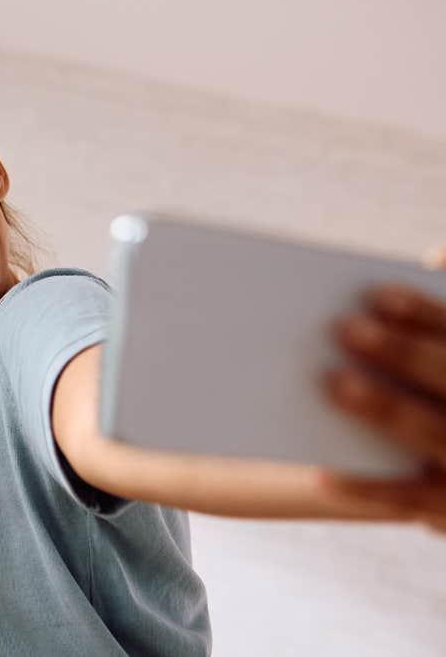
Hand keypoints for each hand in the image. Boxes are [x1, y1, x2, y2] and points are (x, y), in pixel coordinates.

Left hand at [322, 250, 445, 530]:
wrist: (444, 479)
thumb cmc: (434, 397)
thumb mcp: (441, 363)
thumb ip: (435, 323)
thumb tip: (434, 254)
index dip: (423, 313)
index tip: (377, 295)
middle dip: (402, 353)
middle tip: (346, 329)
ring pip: (431, 431)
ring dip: (385, 407)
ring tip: (334, 381)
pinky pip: (407, 497)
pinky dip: (364, 486)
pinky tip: (319, 473)